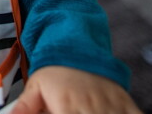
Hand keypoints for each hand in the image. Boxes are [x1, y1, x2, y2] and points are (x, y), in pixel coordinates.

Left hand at [11, 66, 142, 113]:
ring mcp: (111, 107)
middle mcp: (90, 108)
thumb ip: (25, 107)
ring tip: (89, 111)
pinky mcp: (126, 104)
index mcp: (66, 107)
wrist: (77, 45)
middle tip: (74, 112)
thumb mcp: (36, 87)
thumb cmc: (54, 70)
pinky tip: (112, 113)